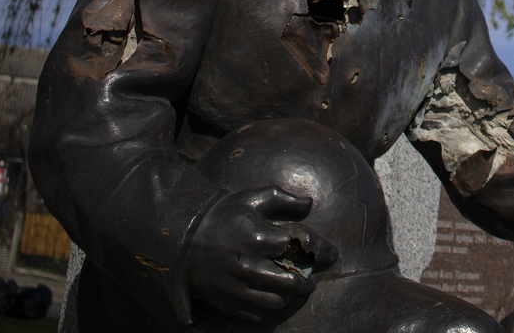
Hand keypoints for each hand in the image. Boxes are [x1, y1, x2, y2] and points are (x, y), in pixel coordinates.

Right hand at [184, 186, 338, 321]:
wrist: (182, 239)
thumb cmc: (222, 215)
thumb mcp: (251, 199)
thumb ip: (283, 198)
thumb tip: (309, 204)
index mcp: (259, 237)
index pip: (300, 248)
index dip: (319, 250)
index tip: (330, 254)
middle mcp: (250, 264)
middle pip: (292, 281)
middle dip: (307, 281)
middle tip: (311, 280)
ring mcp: (237, 286)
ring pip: (276, 301)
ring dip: (289, 297)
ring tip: (293, 290)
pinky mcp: (227, 300)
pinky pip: (256, 313)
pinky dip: (267, 309)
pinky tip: (272, 298)